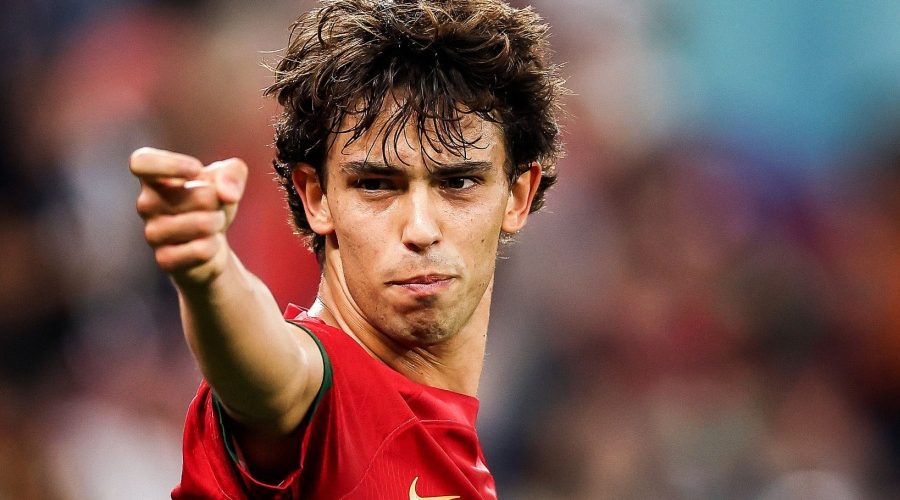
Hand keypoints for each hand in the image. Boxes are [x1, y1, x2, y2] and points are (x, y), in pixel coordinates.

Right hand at [130, 147, 247, 286]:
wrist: (211, 246)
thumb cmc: (213, 204)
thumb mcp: (229, 179)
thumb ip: (233, 172)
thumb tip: (228, 194)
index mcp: (154, 178)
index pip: (141, 162)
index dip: (170, 164)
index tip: (196, 169)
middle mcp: (146, 204)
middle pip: (196, 194)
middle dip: (216, 199)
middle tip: (214, 205)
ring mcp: (152, 233)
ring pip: (202, 224)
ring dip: (217, 222)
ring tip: (213, 224)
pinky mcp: (164, 259)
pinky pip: (201, 250)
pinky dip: (214, 246)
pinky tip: (208, 245)